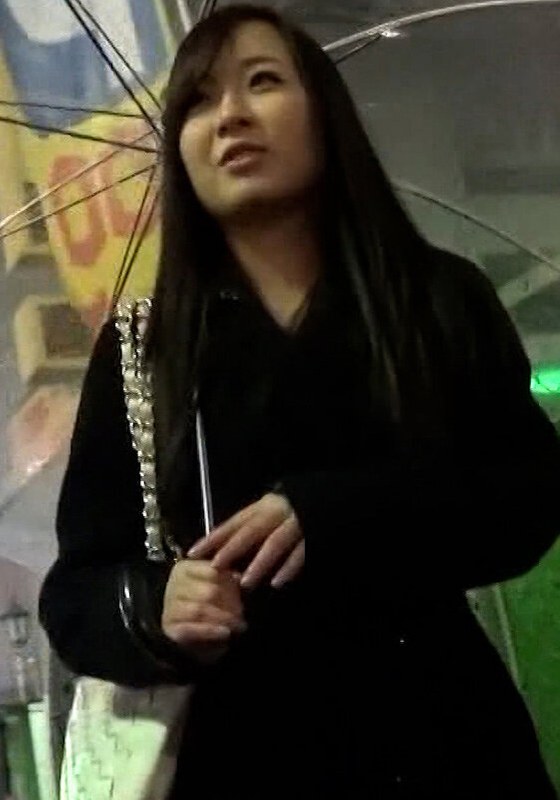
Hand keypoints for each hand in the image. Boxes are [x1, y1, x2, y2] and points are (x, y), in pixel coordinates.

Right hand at [162, 560, 245, 662]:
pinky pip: (191, 629)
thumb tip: (238, 577)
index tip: (244, 591)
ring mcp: (169, 607)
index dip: (231, 582)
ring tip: (239, 625)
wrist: (192, 637)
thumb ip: (226, 580)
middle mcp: (173, 585)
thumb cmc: (209, 607)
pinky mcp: (169, 628)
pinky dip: (210, 631)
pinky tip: (225, 633)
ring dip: (223, 618)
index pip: (212, 571)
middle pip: (208, 591)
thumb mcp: (219, 588)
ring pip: (199, 609)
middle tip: (242, 612)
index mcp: (184, 568)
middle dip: (230, 603)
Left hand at [187, 493, 304, 589]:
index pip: (234, 523)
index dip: (213, 538)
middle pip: (251, 531)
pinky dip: (288, 568)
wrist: (328, 502)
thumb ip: (247, 530)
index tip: (193, 554)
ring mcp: (295, 523)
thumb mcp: (267, 515)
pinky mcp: (313, 535)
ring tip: (245, 583)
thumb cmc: (289, 516)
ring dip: (259, 563)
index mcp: (262, 507)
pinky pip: (300, 553)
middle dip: (232, 548)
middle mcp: (276, 512)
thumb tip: (217, 551)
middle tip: (216, 567)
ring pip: (275, 543)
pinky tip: (277, 583)